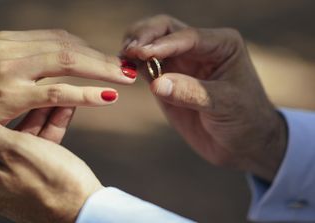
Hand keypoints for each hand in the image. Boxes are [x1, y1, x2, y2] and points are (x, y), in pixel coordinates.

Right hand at [0, 29, 135, 192]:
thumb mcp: (2, 74)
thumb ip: (31, 64)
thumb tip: (68, 61)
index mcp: (8, 41)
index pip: (59, 37)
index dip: (89, 48)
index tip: (110, 59)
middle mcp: (8, 48)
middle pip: (67, 46)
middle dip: (101, 57)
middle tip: (127, 67)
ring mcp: (8, 69)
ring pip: (66, 62)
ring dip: (101, 70)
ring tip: (125, 78)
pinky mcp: (9, 94)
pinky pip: (57, 91)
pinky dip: (86, 93)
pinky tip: (107, 97)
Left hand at [0, 106, 101, 222]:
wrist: (84, 211)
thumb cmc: (49, 181)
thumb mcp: (14, 149)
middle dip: (11, 113)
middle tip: (25, 92)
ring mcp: (13, 183)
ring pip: (18, 143)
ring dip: (36, 118)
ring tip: (54, 95)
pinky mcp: (34, 182)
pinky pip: (35, 152)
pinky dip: (46, 132)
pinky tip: (62, 110)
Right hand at [122, 15, 286, 180]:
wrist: (243, 144)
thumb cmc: (245, 120)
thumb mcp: (224, 105)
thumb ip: (190, 93)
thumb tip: (156, 84)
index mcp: (221, 44)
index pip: (187, 36)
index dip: (163, 44)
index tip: (143, 53)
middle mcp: (199, 48)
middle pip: (165, 29)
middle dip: (145, 36)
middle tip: (129, 50)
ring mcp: (181, 63)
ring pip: (151, 44)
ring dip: (135, 47)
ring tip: (123, 58)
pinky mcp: (167, 80)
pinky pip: (145, 66)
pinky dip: (132, 65)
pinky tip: (123, 70)